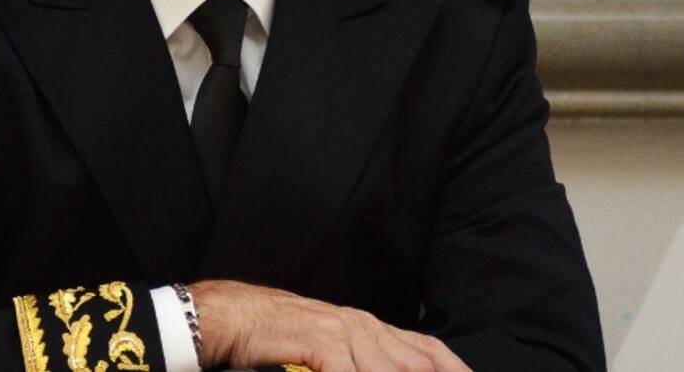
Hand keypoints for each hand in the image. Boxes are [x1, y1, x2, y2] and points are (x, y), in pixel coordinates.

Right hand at [191, 279, 471, 371]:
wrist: (229, 317)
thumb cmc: (273, 337)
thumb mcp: (326, 352)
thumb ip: (356, 364)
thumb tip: (380, 370)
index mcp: (368, 327)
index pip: (427, 350)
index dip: (455, 369)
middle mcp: (363, 326)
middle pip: (419, 362)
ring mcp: (345, 332)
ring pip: (391, 370)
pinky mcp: (322, 342)